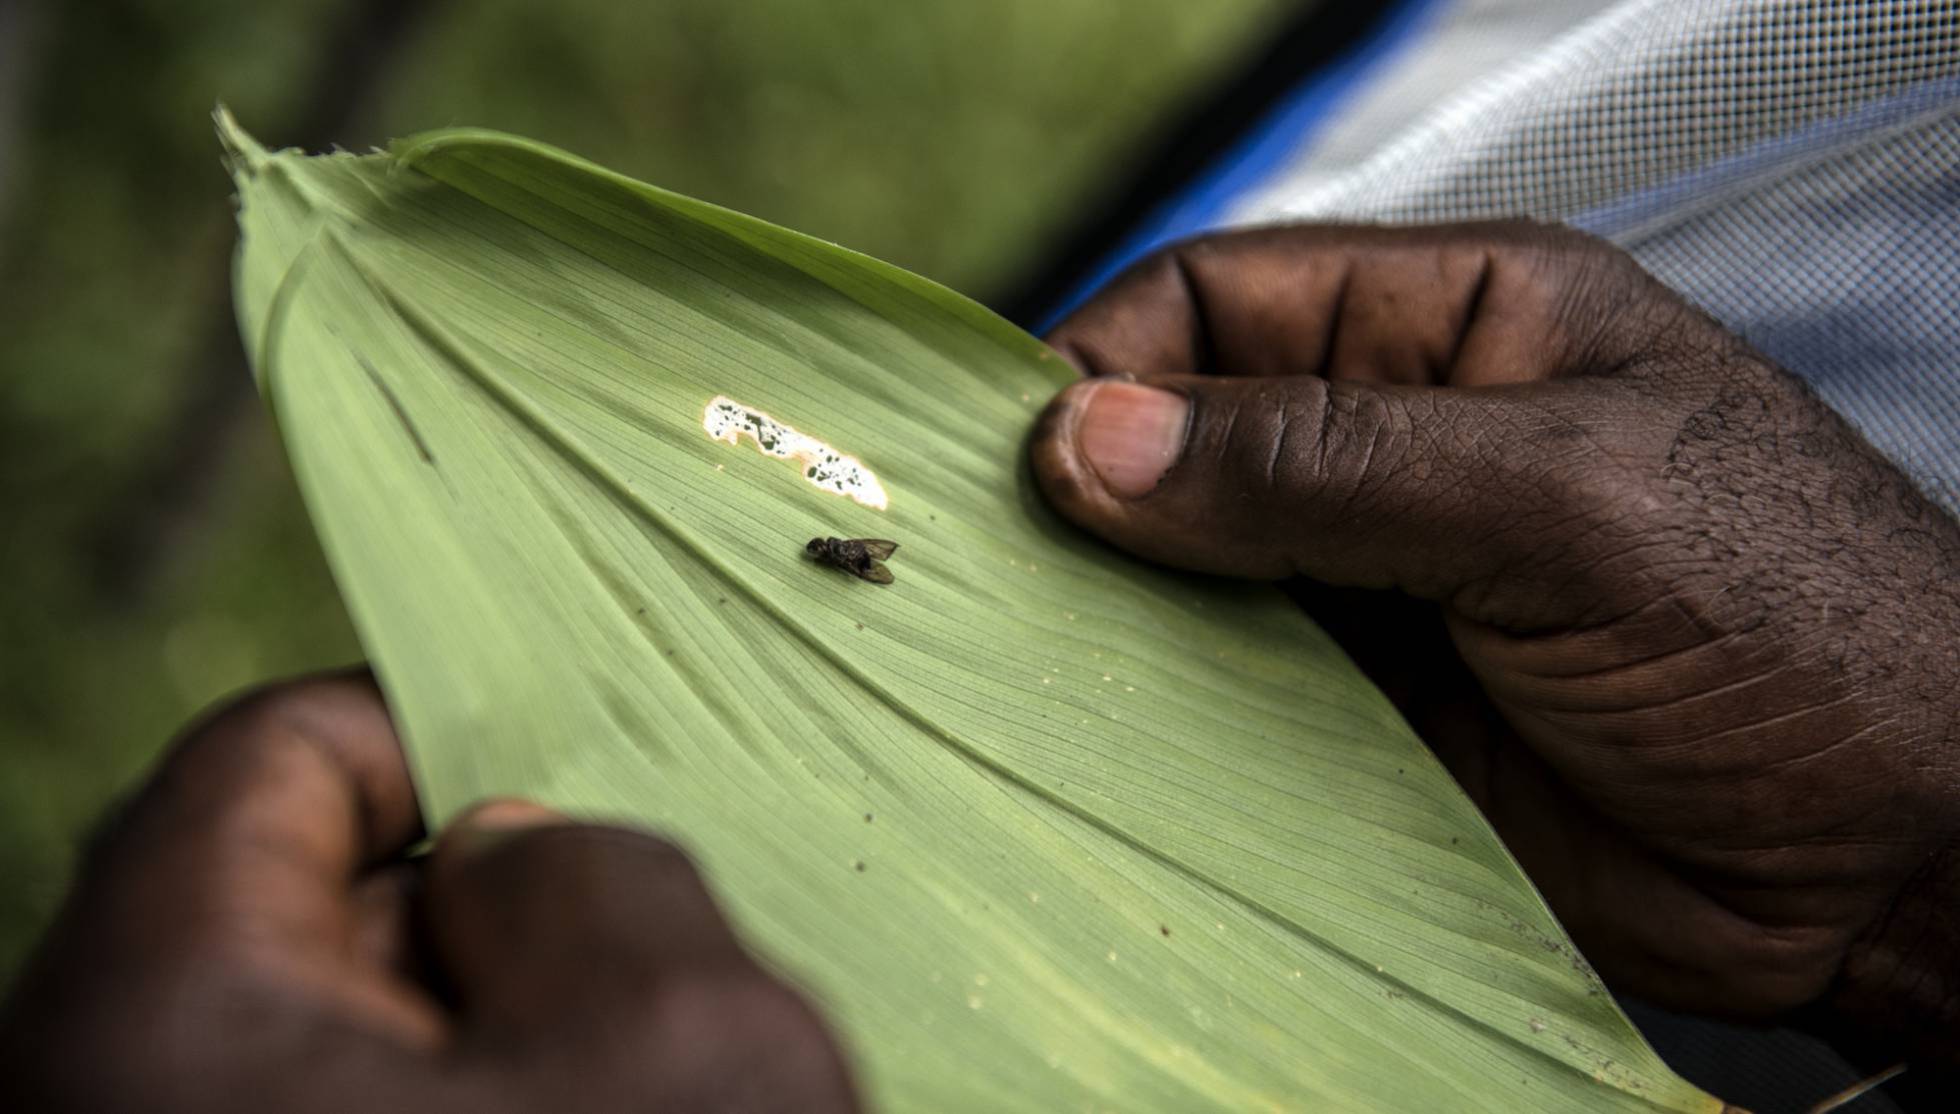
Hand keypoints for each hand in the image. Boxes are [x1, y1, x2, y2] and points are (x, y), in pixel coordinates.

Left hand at [0, 673, 857, 1113]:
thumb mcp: (689, 1042)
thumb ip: (605, 875)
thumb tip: (520, 851)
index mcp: (160, 1023)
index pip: (270, 753)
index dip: (440, 721)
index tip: (569, 764)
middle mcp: (123, 1103)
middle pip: (308, 905)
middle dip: (493, 905)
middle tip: (638, 958)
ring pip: (354, 1036)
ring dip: (506, 1032)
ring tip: (632, 1077)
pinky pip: (368, 1106)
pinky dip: (487, 1100)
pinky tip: (601, 1111)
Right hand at [1030, 224, 1959, 1063]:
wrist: (1898, 862)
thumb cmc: (1790, 630)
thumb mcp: (1555, 504)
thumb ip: (1321, 462)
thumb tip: (1090, 435)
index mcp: (1463, 323)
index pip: (1225, 295)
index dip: (1109, 355)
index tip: (1018, 451)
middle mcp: (1403, 438)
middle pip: (1187, 428)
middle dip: (1091, 488)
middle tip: (997, 563)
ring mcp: (1380, 579)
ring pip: (1190, 565)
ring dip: (1115, 605)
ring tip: (1034, 651)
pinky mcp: (1373, 706)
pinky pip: (1228, 686)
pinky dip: (1163, 704)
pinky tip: (1114, 727)